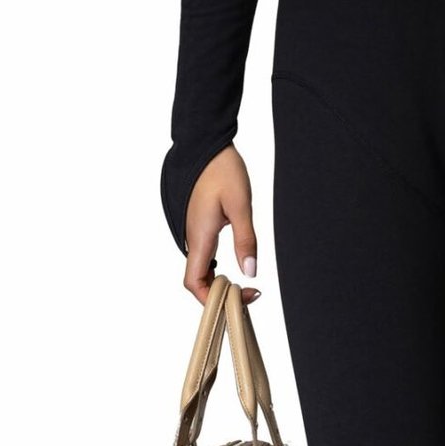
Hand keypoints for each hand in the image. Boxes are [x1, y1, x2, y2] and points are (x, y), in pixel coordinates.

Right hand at [184, 145, 263, 307]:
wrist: (207, 146)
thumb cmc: (222, 170)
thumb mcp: (241, 205)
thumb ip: (246, 239)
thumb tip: (250, 271)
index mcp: (200, 236)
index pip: (194, 282)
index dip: (212, 299)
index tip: (240, 298)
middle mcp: (193, 238)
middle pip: (197, 281)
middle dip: (220, 295)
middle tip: (251, 294)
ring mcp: (195, 233)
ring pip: (202, 269)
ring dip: (220, 283)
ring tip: (246, 286)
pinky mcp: (200, 226)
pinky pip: (204, 257)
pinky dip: (218, 270)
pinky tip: (235, 267)